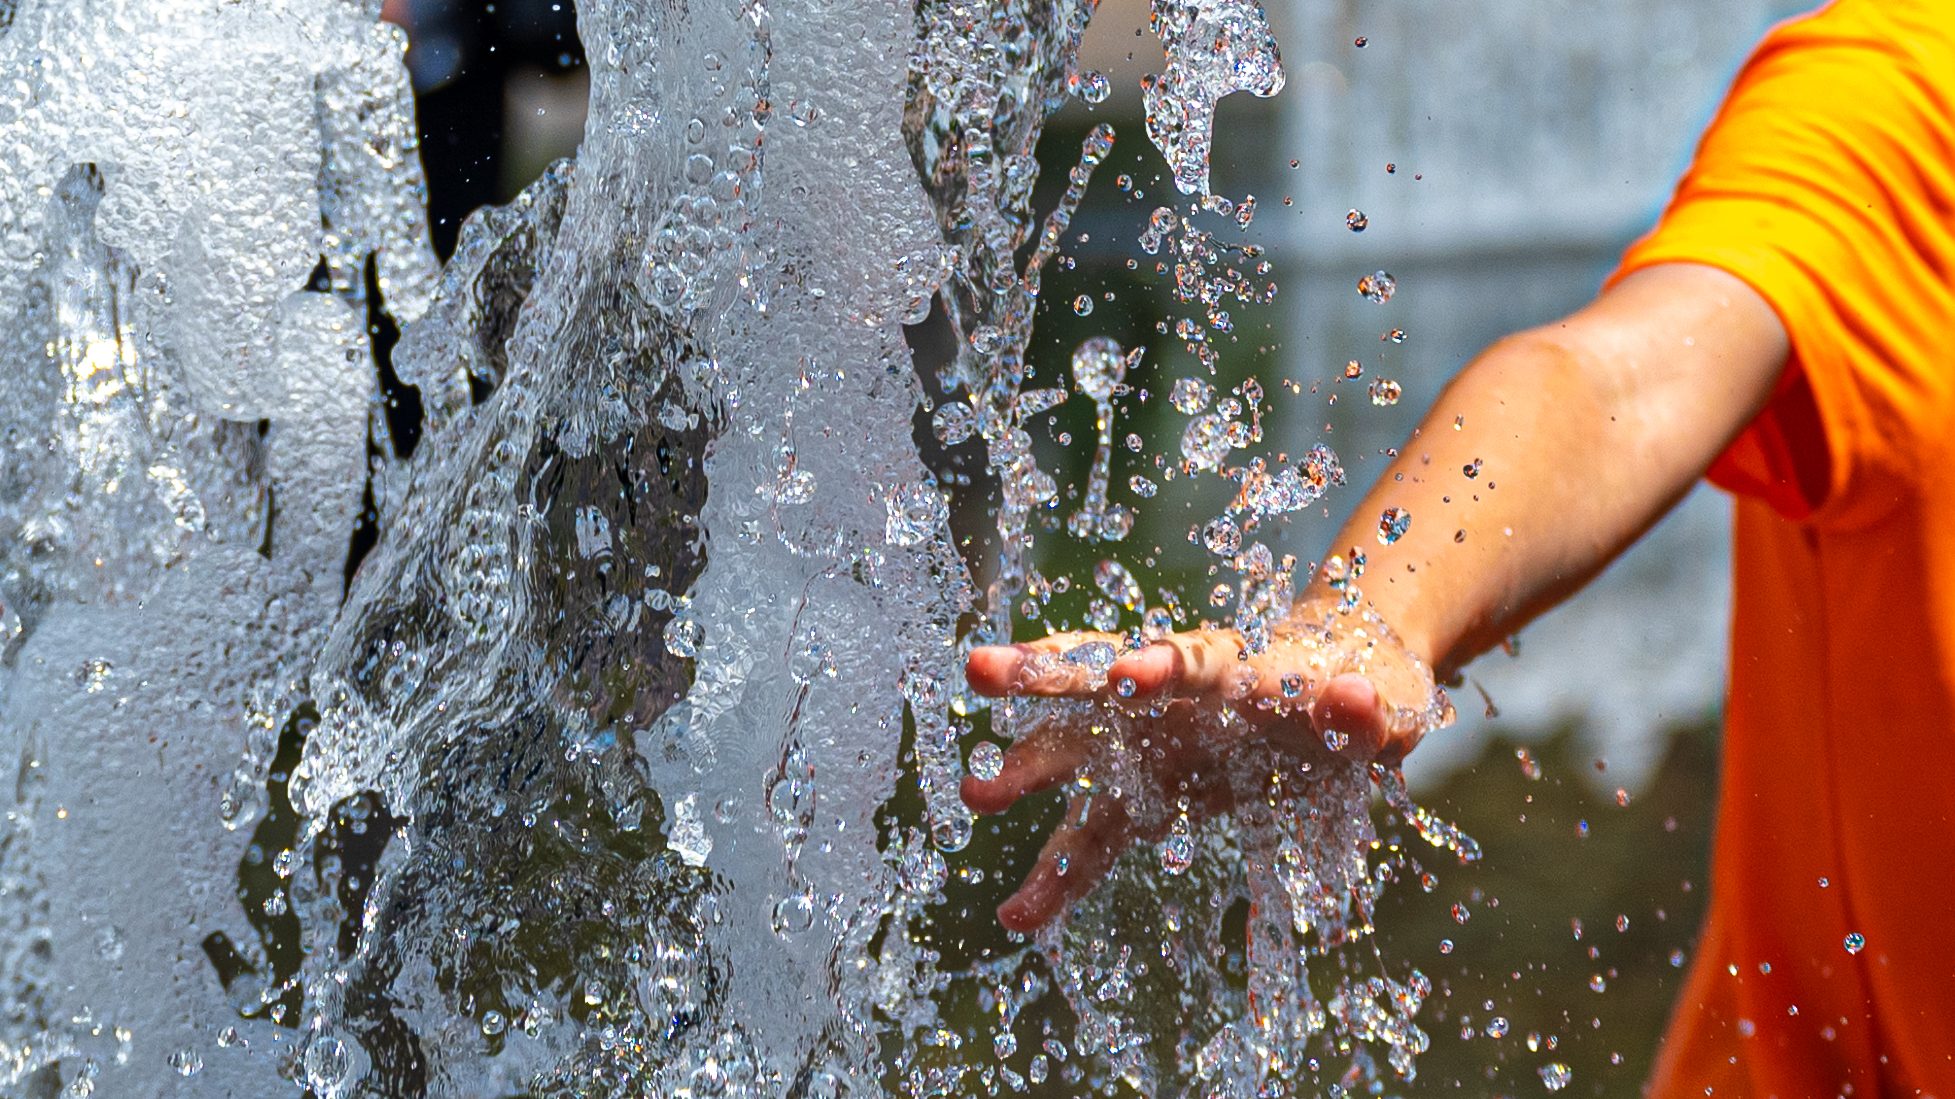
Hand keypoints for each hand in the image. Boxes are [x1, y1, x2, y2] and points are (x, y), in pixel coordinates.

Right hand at [961, 594, 1450, 931]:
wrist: (1343, 699)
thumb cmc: (1362, 691)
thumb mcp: (1384, 704)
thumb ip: (1367, 710)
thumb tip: (1353, 701)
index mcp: (1232, 664)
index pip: (1192, 661)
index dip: (1159, 668)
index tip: (1124, 675)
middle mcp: (1170, 696)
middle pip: (1097, 680)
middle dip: (1041, 675)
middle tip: (980, 670)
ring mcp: (1147, 745)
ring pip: (1075, 751)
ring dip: (1026, 768)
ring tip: (973, 794)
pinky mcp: (1143, 797)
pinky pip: (1093, 839)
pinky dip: (1058, 876)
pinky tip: (1018, 917)